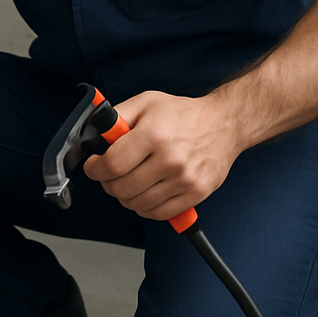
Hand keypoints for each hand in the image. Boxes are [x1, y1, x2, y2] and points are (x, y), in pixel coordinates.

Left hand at [81, 90, 242, 221]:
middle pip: (122, 189)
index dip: (95, 169)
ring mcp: (184, 180)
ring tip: (128, 181)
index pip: (112, 165)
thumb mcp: (146, 102)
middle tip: (109, 174)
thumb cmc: (183, 113)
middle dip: (107, 183)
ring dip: (125, 196)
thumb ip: (116, 117)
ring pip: (137, 204)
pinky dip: (145, 207)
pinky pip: (159, 213)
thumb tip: (96, 134)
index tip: (93, 166)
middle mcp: (170, 160)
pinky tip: (144, 192)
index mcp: (153, 135)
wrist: (224, 124)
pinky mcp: (195, 194)